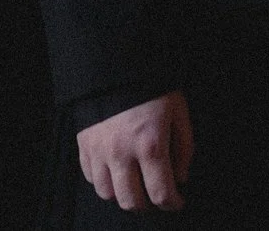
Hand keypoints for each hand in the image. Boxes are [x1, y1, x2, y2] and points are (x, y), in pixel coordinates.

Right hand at [77, 90, 192, 212]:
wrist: (117, 63)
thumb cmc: (152, 87)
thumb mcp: (178, 112)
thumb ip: (184, 148)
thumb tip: (180, 177)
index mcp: (150, 145)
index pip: (160, 193)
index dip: (172, 203)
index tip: (177, 201)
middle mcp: (122, 153)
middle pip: (131, 202)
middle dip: (147, 205)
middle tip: (155, 194)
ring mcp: (99, 151)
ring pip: (107, 194)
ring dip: (123, 194)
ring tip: (134, 183)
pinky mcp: (84, 144)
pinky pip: (90, 177)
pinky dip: (104, 180)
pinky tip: (115, 170)